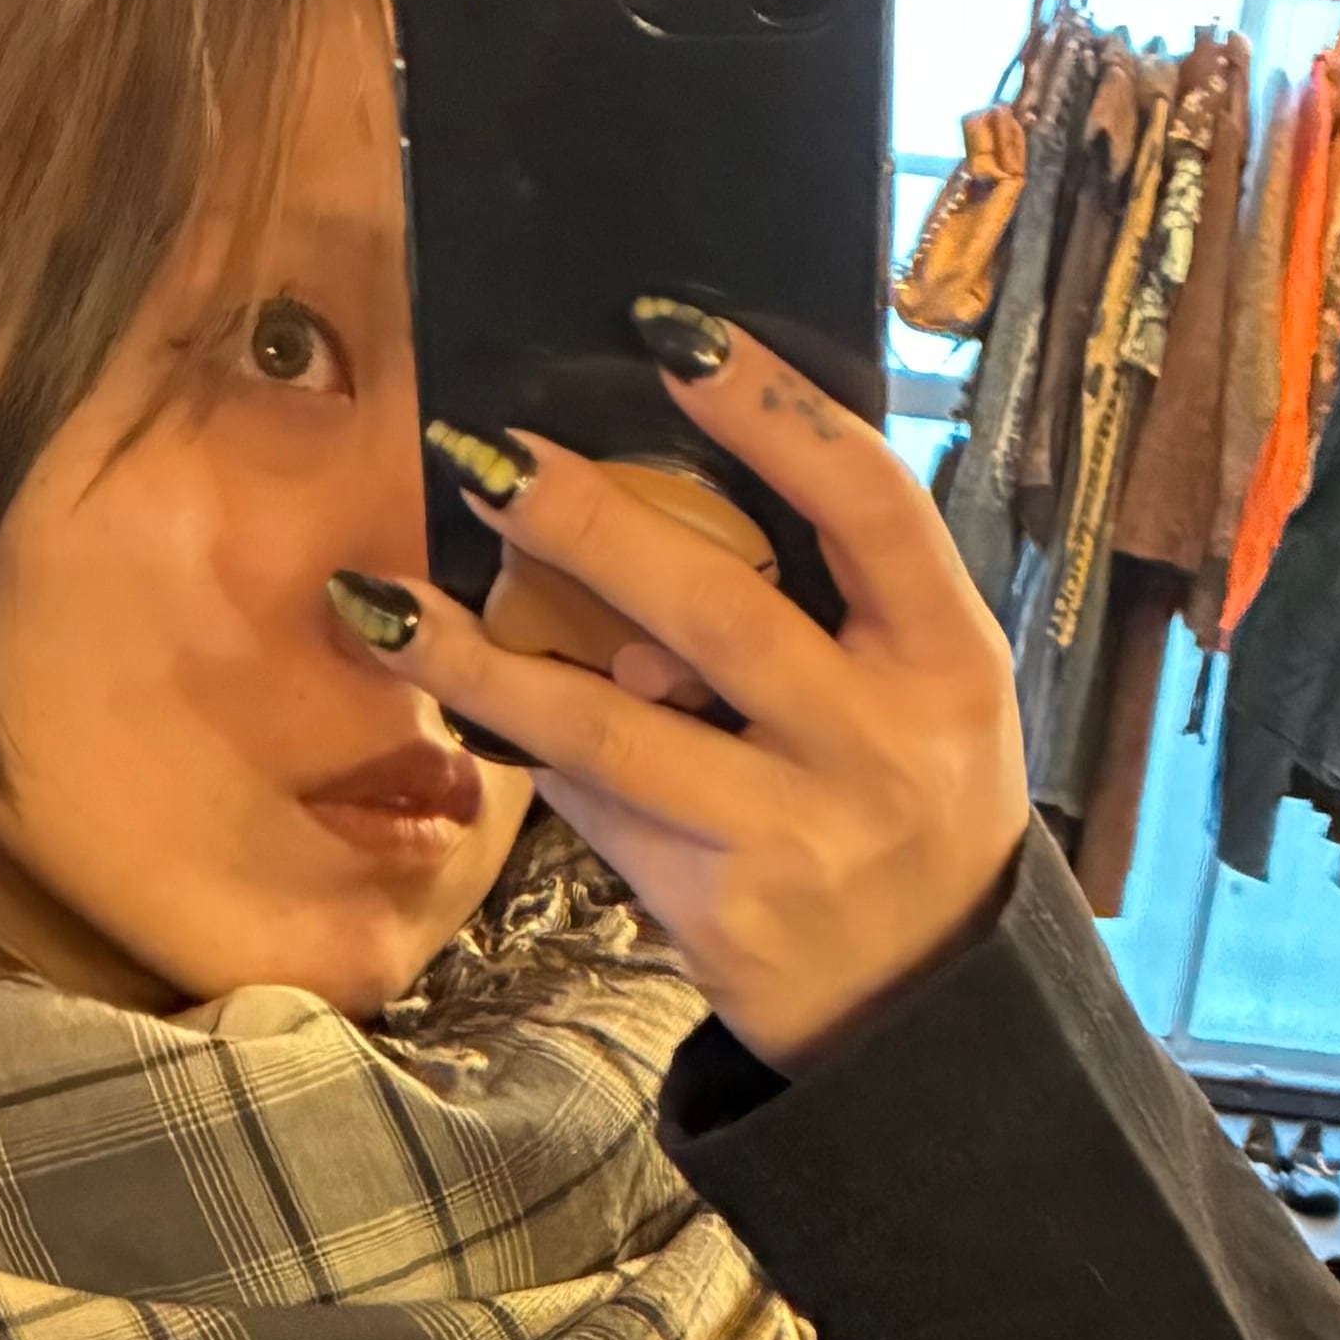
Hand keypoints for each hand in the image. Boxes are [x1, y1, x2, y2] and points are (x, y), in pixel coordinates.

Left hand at [379, 316, 1029, 1067]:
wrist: (919, 1004)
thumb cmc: (914, 806)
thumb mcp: (930, 690)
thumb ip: (841, 598)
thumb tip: (674, 480)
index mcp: (948, 657)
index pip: (868, 502)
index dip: (771, 410)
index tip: (671, 334)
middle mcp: (878, 741)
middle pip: (716, 606)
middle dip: (590, 521)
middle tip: (491, 453)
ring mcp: (794, 831)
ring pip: (611, 725)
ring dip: (486, 658)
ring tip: (390, 599)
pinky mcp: (716, 904)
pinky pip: (597, 803)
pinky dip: (528, 745)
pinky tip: (458, 694)